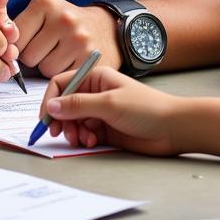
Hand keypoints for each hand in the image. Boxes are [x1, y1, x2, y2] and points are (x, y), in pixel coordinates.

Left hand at [14, 0, 118, 76]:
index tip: (30, 41)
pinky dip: (65, 74)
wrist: (106, 28)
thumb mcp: (43, 12)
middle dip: (35, 57)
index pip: (14, 38)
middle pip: (28, 56)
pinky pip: (64, 77)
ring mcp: (79, 39)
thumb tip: (1, 50)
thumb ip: (18, 27)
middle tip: (50, 47)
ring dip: (50, 67)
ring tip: (62, 53)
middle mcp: (63, 18)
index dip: (19, 45)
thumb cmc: (65, 23)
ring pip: (45, 69)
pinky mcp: (90, 59)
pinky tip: (72, 61)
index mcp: (45, 3)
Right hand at [40, 66, 179, 154]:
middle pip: (65, 105)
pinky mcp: (106, 129)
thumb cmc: (147, 108)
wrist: (174, 128)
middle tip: (60, 133)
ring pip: (73, 121)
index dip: (50, 101)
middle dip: (61, 119)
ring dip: (73, 131)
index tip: (45, 118)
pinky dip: (84, 139)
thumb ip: (78, 105)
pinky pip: (85, 134)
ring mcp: (100, 112)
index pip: (62, 84)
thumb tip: (51, 106)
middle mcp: (95, 93)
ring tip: (82, 139)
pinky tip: (93, 141)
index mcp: (95, 78)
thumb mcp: (109, 104)